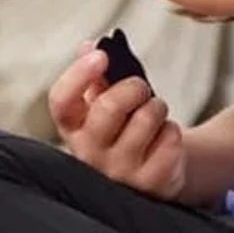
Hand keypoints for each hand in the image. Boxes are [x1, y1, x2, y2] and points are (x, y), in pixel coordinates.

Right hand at [48, 44, 189, 201]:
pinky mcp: (150, 185)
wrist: (152, 169)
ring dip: (157, 106)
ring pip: (145, 119)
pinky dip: (172, 130)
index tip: (101, 55)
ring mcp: (119, 174)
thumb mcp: (106, 99)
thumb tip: (89, 47)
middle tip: (140, 86)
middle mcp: (89, 154)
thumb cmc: (125, 126)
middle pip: (109, 107)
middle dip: (133, 87)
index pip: (61, 101)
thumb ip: (97, 75)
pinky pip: (169, 140)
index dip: (78, 75)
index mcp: (72, 127)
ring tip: (155, 112)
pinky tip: (164, 137)